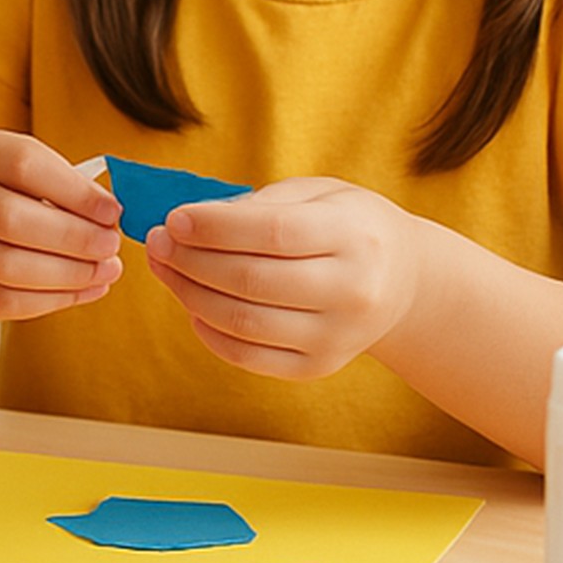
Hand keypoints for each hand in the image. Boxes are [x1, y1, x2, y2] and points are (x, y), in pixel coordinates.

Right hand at [0, 131, 121, 323]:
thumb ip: (71, 187)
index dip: (74, 191)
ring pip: (6, 267)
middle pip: (9, 218)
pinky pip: (2, 301)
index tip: (113, 212)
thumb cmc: (16, 194)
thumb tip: (109, 216)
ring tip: (105, 271)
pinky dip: (51, 300)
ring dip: (67, 274)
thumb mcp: (38, 174)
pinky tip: (84, 291)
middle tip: (111, 246)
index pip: (22, 165)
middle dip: (72, 237)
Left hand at [143, 177, 422, 378]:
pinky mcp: (319, 367)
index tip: (174, 219)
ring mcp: (337, 337)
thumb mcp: (319, 195)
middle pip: (251, 281)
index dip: (216, 227)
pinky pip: (248, 356)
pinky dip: (208, 331)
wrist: (405, 282)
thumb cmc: (348, 226)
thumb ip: (260, 205)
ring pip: (243, 322)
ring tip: (164, 267)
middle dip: (190, 260)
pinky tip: (192, 304)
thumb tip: (190, 221)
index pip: (274, 233)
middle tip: (156, 241)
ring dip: (189, 294)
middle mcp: (353, 291)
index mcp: (355, 237)